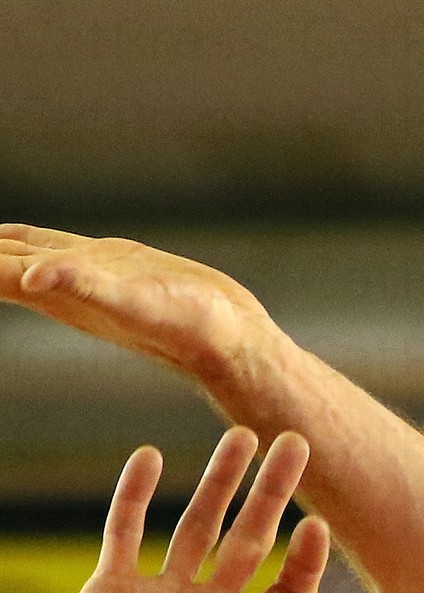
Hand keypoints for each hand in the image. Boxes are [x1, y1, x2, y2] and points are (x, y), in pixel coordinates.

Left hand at [0, 224, 274, 385]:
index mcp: (54, 288)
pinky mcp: (100, 271)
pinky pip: (44, 250)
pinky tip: (12, 246)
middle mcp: (55, 283)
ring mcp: (76, 278)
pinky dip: (18, 246)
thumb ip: (82, 284)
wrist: (230, 345)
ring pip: (10, 254)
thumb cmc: (191, 327)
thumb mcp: (136, 303)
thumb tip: (27, 276)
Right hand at [7, 427, 329, 592]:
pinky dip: (136, 494)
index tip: (317, 525)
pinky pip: (124, 532)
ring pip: (197, 526)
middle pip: (251, 541)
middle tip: (296, 442)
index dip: (306, 560)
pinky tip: (153, 457)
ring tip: (242, 436)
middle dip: (273, 493)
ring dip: (219, 482)